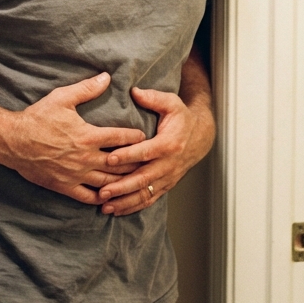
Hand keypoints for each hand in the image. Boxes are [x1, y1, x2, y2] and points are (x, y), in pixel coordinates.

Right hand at [2, 72, 146, 204]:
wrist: (13, 141)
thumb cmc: (37, 118)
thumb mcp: (62, 98)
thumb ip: (86, 89)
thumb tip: (106, 77)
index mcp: (88, 135)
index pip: (120, 137)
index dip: (135, 137)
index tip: (144, 136)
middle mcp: (85, 157)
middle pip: (119, 163)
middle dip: (136, 162)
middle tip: (148, 161)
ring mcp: (76, 174)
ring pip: (107, 182)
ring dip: (123, 181)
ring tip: (135, 179)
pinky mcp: (65, 186)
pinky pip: (88, 196)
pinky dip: (101, 197)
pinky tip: (109, 196)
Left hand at [95, 85, 214, 216]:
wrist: (200, 136)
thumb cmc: (181, 118)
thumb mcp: (172, 103)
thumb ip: (153, 97)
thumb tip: (134, 91)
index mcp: (169, 143)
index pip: (146, 151)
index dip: (128, 155)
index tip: (109, 158)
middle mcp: (169, 164)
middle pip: (144, 178)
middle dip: (122, 186)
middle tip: (103, 191)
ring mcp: (168, 177)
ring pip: (145, 193)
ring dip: (125, 201)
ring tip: (105, 206)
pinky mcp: (166, 185)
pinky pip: (149, 199)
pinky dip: (133, 207)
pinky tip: (116, 210)